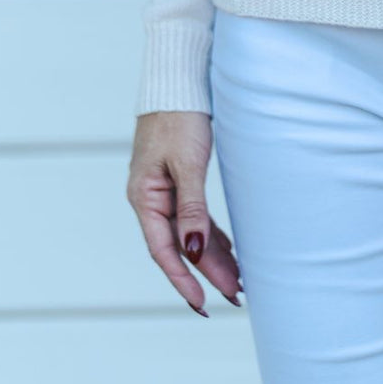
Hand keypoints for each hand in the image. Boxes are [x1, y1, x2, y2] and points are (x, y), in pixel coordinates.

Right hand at [126, 110, 243, 315]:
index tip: (202, 303)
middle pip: (180, 245)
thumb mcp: (187, 162)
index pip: (163, 249)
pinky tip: (229, 250)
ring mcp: (165, 191)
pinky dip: (211, 235)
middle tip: (235, 295)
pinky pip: (195, 217)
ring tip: (237, 280)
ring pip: (190, 233)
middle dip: (207, 272)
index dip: (182, 279)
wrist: (177, 80)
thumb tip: (194, 251)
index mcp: (145, 197)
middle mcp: (151, 199)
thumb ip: (191, 207)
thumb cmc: (178, 116)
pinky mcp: (179, 181)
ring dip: (212, 256)